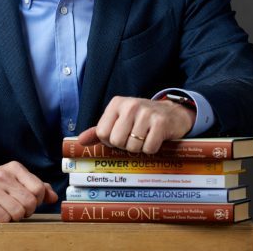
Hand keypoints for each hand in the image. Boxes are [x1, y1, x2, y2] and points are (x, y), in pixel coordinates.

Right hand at [0, 161, 57, 221]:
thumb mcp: (17, 181)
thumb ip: (37, 187)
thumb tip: (53, 197)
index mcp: (14, 167)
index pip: (38, 188)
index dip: (38, 200)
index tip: (30, 201)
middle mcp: (3, 175)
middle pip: (30, 202)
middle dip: (28, 211)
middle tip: (19, 209)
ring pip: (18, 212)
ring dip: (15, 217)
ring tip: (8, 211)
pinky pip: (4, 219)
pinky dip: (4, 220)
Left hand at [77, 96, 195, 153]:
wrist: (172, 113)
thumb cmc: (141, 119)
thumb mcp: (119, 120)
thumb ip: (98, 131)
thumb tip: (80, 141)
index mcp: (116, 104)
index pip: (102, 133)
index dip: (110, 141)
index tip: (120, 136)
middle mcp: (130, 105)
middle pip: (116, 141)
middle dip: (125, 145)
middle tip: (134, 138)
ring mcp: (146, 113)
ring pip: (133, 147)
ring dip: (139, 148)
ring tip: (145, 137)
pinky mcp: (160, 123)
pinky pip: (149, 148)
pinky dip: (152, 149)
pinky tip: (155, 138)